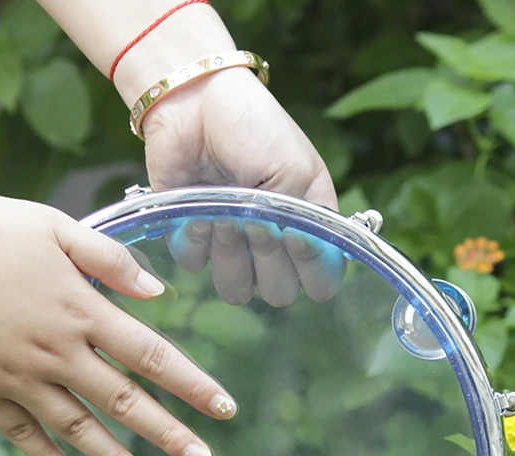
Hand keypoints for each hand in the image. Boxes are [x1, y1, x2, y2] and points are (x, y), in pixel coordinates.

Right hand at [0, 190, 236, 455]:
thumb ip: (109, 261)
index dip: (191, 384)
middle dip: (169, 434)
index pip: (151, 355)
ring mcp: (18, 378)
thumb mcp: (55, 228)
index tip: (224, 408)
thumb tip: (159, 292)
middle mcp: (56, 352)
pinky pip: (24, 436)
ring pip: (78, 429)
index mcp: (80, 310)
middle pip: (124, 402)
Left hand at [142, 68, 344, 305]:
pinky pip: (197, 266)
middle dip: (268, 260)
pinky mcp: (195, 240)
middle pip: (278, 293)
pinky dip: (196, 238)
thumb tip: (294, 253)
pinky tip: (198, 206)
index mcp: (309, 225)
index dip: (311, 270)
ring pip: (237, 289)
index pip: (321, 281)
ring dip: (231, 254)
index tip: (296, 236)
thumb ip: (301, 219)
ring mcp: (233, 245)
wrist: (194, 104)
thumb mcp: (293, 167)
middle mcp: (273, 244)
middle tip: (256, 219)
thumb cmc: (253, 127)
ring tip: (224, 212)